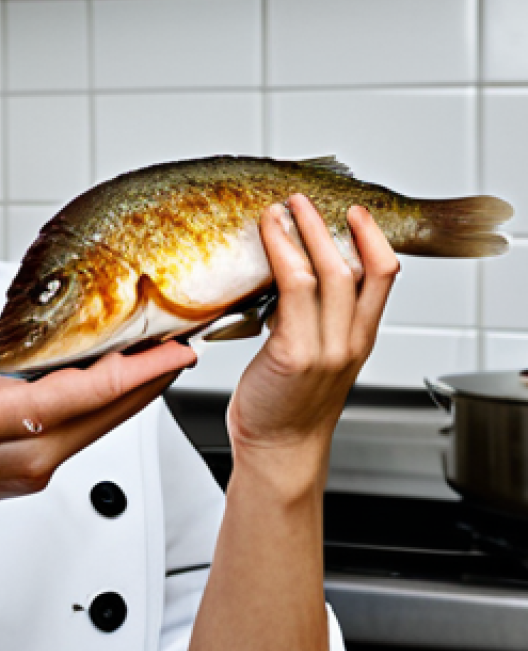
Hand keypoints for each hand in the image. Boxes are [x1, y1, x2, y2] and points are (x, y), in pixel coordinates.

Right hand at [0, 341, 194, 521]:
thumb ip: (2, 380)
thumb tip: (57, 362)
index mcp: (1, 428)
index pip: (84, 395)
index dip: (134, 370)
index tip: (170, 350)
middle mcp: (32, 456)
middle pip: (110, 414)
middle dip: (155, 378)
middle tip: (187, 340)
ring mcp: (42, 468)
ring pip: (106, 424)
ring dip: (141, 390)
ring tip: (166, 352)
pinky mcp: (45, 469)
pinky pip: (91, 430)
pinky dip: (116, 402)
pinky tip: (128, 379)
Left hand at [227, 195, 398, 489]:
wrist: (278, 450)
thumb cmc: (286, 402)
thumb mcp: (314, 353)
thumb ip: (312, 317)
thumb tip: (289, 272)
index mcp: (358, 339)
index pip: (383, 278)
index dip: (373, 239)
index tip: (357, 213)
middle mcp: (348, 342)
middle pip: (356, 269)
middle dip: (329, 226)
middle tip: (303, 200)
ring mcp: (324, 349)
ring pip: (327, 274)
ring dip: (304, 233)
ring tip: (282, 209)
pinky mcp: (294, 354)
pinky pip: (292, 292)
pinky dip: (281, 256)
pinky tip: (267, 240)